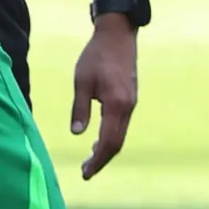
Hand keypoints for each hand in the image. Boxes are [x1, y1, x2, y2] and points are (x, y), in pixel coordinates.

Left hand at [70, 16, 138, 178]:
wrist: (117, 36)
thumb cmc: (96, 56)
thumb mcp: (82, 82)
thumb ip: (80, 108)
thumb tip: (77, 133)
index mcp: (117, 105)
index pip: (109, 142)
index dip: (98, 160)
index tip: (85, 173)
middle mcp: (128, 107)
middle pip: (117, 143)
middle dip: (102, 160)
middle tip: (85, 172)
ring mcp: (131, 103)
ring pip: (120, 135)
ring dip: (106, 149)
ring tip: (90, 160)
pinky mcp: (129, 99)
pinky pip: (121, 125)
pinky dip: (111, 137)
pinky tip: (98, 141)